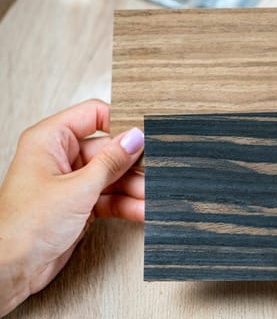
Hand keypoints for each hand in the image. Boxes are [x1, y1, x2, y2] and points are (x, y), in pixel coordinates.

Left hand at [0, 100, 144, 315]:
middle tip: (154, 172)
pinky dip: (126, 204)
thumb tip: (134, 138)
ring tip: (151, 196)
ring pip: (112, 176)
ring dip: (133, 188)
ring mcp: (71, 182)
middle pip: (108, 150)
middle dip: (132, 164)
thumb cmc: (23, 226)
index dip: (119, 123)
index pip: (93, 115)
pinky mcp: (79, 204)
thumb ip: (110, 162)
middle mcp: (60, 158)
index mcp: (50, 140)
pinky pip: (109, 197)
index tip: (143, 135)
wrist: (11, 269)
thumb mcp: (78, 188)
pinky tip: (141, 210)